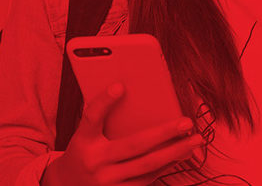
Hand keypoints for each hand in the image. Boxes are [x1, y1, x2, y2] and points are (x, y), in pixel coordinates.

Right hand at [41, 82, 203, 185]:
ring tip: (194, 141)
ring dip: (174, 153)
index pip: (92, 117)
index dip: (104, 101)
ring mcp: (109, 182)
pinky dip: (165, 166)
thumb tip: (125, 92)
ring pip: (148, 166)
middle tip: (186, 123)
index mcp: (84, 142)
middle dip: (164, 133)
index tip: (120, 86)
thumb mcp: (83, 134)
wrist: (67, 185)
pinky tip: (179, 156)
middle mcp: (96, 163)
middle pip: (135, 146)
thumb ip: (100, 115)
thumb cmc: (82, 152)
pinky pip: (148, 180)